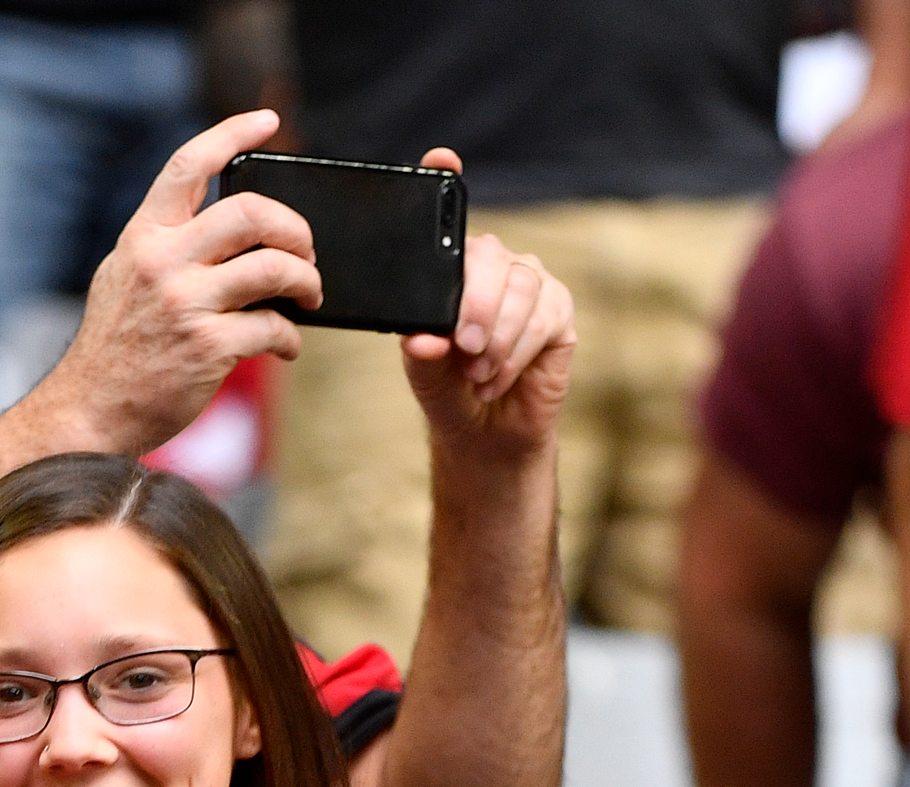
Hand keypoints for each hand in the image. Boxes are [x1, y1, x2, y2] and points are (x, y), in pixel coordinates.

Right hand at [32, 109, 319, 456]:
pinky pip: (274, 327)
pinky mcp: (208, 346)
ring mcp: (186, 304)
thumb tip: (220, 224)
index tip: (268, 121)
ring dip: (306, 280)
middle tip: (305, 252)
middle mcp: (163, 262)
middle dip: (294, 229)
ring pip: (275, 268)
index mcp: (143, 237)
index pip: (189, 165)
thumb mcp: (123, 277)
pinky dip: (290, 337)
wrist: (90, 412)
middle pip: (251, 212)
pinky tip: (284, 345)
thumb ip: (164, 246)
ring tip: (308, 294)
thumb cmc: (113, 347)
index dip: (233, 133)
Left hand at [399, 149, 575, 462]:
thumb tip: (423, 338)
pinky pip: (545, 319)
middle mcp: (496, 267)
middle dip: (476, 306)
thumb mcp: (422, 369)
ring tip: (476, 375)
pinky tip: (496, 379)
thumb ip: (420, 349)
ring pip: (522, 292)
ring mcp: (531, 284)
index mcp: (455, 269)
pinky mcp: (560, 312)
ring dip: (497, 340)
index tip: (441, 158)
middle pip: (492, 259)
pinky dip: (517, 354)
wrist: (484, 432)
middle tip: (463, 348)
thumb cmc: (446, 389)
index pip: (448, 214)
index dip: (445, 178)